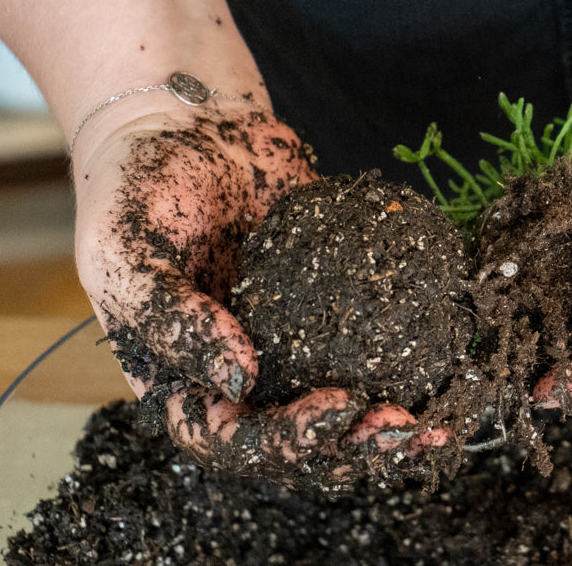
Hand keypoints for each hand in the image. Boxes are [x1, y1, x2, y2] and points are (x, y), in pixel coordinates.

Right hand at [73, 104, 444, 485]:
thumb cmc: (136, 190)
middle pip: (296, 440)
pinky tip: (446, 367)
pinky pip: (368, 344)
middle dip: (349, 447)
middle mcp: (241, 372)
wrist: (188, 123)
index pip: (231, 439)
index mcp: (185, 376)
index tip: (336, 409)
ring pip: (340, 407)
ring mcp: (289, 342)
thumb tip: (238, 380)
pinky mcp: (330, 302)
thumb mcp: (125, 255)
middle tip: (398, 431)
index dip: (285, 442)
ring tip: (431, 425)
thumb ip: (171, 320)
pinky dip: (405, 365)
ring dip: (383, 426)